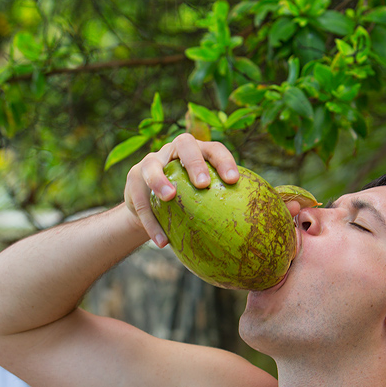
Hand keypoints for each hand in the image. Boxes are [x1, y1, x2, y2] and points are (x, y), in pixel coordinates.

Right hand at [124, 133, 238, 245]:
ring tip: (169, 197)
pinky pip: (139, 200)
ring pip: (152, 165)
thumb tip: (252, 232)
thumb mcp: (204, 201)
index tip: (233, 180)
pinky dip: (151, 222)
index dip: (224, 161)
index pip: (214, 149)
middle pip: (184, 144)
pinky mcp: (133, 179)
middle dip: (194, 161)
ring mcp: (151, 162)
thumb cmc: (188, 205)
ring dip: (160, 180)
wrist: (150, 209)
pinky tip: (162, 242)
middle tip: (202, 184)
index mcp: (198, 152)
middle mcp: (174, 151)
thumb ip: (221, 206)